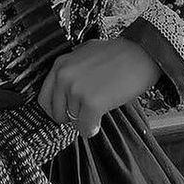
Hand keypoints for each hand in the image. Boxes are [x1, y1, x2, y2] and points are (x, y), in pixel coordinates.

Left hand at [37, 37, 161, 137]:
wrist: (139, 54)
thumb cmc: (115, 54)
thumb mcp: (84, 54)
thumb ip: (70, 71)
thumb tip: (64, 93)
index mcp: (60, 64)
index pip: (44, 99)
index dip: (57, 109)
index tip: (67, 111)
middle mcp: (64, 76)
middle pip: (57, 114)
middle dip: (71, 117)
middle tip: (86, 110)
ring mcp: (76, 89)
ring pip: (73, 122)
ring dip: (86, 119)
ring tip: (100, 104)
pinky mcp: (91, 103)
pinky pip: (85, 129)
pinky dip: (93, 129)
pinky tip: (101, 117)